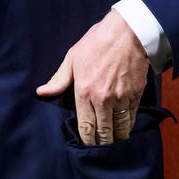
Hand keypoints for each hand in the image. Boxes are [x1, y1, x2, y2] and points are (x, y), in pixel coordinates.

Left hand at [36, 9, 149, 145]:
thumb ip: (59, 79)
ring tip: (113, 140)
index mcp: (84, 92)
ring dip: (117, 137)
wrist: (127, 32)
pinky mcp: (136, 94)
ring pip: (120, 128)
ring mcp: (121, 98)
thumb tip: (42, 92)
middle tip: (100, 146)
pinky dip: (128, 125)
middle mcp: (103, 100)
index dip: (87, 140)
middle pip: (104, 132)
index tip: (87, 143)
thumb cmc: (97, 42)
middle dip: (102, 142)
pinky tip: (125, 127)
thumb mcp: (73, 58)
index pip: (86, 127)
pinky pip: (132, 117)